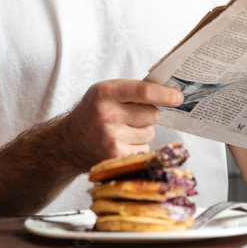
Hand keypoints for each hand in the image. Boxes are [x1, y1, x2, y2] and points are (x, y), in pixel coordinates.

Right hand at [60, 79, 182, 171]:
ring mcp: (111, 138)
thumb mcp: (104, 92)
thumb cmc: (92, 113)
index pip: (144, 91)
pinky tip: (120, 144)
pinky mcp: (116, 157)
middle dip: (148, 114)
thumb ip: (131, 90)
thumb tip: (169, 92)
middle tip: (131, 116)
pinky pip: (144, 149)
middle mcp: (107, 115)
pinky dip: (137, 148)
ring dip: (142, 132)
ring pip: (150, 133)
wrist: (67, 144)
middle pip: (152, 114)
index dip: (165, 94)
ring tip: (121, 131)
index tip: (179, 97)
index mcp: (105, 92)